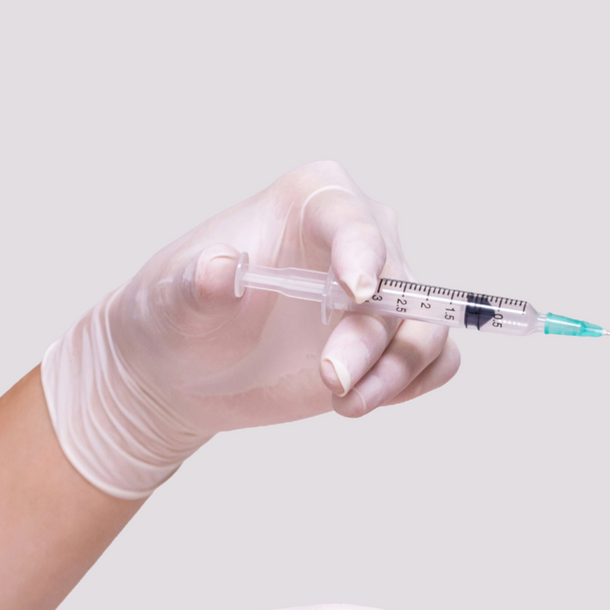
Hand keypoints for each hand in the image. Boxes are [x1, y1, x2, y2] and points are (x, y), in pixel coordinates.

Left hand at [41, 162, 461, 497]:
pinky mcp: (391, 342)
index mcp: (310, 204)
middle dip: (373, 339)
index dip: (364, 255)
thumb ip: (197, 284)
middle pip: (399, 285)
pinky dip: (413, 384)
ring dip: (398, 371)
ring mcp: (381, 295)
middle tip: (332, 381)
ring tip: (348, 405)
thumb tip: (222, 267)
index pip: (353, 221)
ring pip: (427, 327)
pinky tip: (362, 400)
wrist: (182, 372)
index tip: (357, 296)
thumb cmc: (175, 319)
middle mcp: (359, 241)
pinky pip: (438, 359)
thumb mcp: (171, 301)